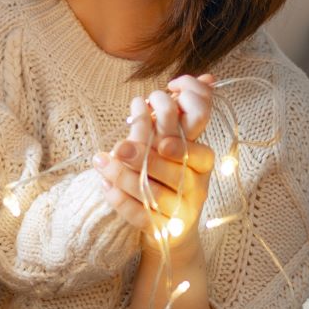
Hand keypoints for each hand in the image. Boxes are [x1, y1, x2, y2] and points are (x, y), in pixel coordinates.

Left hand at [93, 75, 217, 247]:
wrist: (172, 230)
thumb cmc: (170, 175)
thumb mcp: (176, 144)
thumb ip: (183, 115)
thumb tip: (207, 77)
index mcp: (202, 164)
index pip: (200, 154)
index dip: (182, 148)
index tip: (163, 141)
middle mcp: (196, 188)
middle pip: (175, 175)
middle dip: (146, 159)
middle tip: (120, 146)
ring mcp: (180, 213)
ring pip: (155, 195)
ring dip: (125, 178)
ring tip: (101, 161)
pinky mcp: (161, 231)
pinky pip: (140, 217)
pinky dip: (120, 201)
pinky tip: (103, 185)